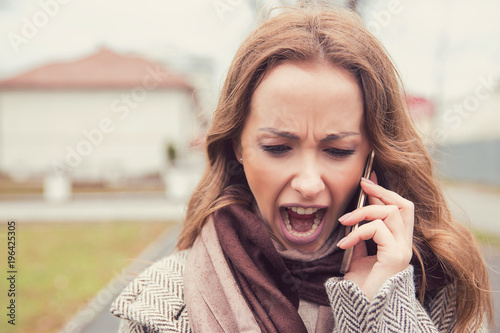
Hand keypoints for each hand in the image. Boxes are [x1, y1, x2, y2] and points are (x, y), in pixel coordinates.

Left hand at [337, 172, 413, 299]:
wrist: (364, 309)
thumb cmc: (362, 287)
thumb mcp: (358, 256)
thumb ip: (361, 238)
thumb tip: (353, 219)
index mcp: (397, 243)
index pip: (399, 209)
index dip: (384, 191)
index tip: (368, 179)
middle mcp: (405, 245)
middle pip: (403, 205)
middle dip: (382, 190)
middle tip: (362, 184)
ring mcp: (403, 250)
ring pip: (390, 212)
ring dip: (363, 212)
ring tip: (343, 222)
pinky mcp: (395, 256)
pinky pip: (378, 230)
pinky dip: (358, 231)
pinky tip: (345, 243)